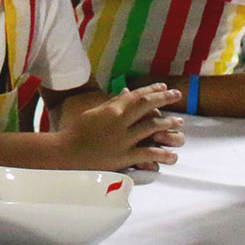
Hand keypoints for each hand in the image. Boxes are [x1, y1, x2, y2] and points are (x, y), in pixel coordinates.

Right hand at [61, 84, 184, 169]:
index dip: (152, 89)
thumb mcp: (93, 113)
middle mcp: (120, 121)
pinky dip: (163, 155)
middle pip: (147, 106)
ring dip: (168, 124)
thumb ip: (111, 104)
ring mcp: (123, 139)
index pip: (136, 95)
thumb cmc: (76, 132)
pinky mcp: (124, 157)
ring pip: (152, 128)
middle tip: (177, 95)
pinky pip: (148, 154)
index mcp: (111, 109)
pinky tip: (173, 156)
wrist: (65, 153)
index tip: (164, 87)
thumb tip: (126, 94)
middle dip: (164, 99)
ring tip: (179, 123)